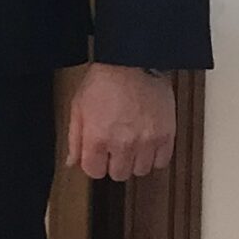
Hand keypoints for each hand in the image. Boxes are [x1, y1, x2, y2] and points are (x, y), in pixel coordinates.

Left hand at [65, 65, 176, 180]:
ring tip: (131, 142)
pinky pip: (161, 162)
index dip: (94, 163)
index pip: (94, 172)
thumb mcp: (78, 106)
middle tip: (114, 147)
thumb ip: (75, 138)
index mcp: (98, 137)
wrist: (133, 63)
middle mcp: (123, 143)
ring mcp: (147, 142)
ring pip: (141, 171)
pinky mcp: (166, 136)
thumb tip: (73, 161)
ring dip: (134, 161)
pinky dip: (154, 156)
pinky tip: (146, 143)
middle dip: (113, 163)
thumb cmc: (105, 81)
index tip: (96, 156)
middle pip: (118, 175)